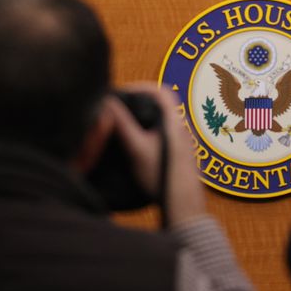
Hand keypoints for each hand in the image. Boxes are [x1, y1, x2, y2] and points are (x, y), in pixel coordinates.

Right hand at [107, 82, 206, 224]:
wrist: (182, 204)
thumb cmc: (162, 174)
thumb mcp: (136, 148)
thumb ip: (122, 124)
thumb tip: (107, 102)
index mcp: (173, 120)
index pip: (160, 91)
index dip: (140, 87)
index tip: (122, 93)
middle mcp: (181, 127)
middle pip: (160, 104)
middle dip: (138, 102)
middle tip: (119, 107)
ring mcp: (181, 140)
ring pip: (160, 120)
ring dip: (142, 118)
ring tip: (123, 124)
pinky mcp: (178, 153)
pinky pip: (162, 133)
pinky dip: (147, 132)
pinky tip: (135, 144)